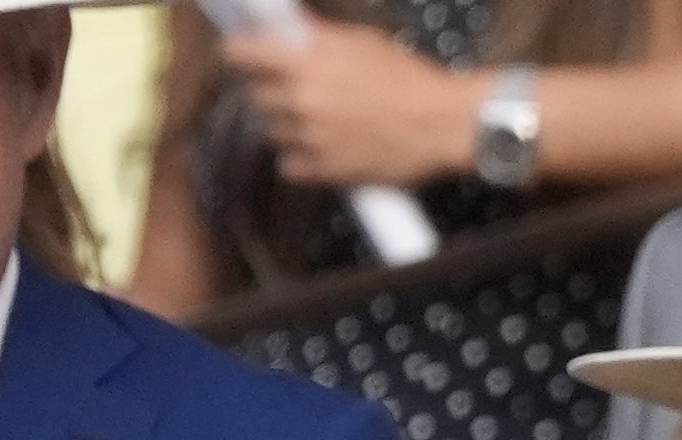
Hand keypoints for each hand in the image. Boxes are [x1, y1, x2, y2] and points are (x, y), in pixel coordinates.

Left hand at [221, 18, 478, 188]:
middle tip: (296, 87)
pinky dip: (299, 158)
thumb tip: (291, 28)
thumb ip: (318, 38)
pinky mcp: (325, 170)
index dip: (241, 53)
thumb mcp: (361, 42)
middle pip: (255, 95)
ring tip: (317, 120)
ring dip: (287, 124)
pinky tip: (320, 147)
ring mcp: (310, 138)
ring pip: (272, 131)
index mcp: (303, 61)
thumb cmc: (410, 80)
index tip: (245, 55)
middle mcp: (299, 100)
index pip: (239, 54)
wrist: (443, 124)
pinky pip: (289, 165)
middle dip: (271, 89)